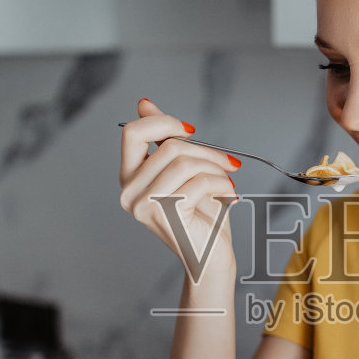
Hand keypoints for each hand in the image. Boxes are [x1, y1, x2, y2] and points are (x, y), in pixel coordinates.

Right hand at [118, 98, 240, 268]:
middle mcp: (129, 192)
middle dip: (206, 151)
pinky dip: (221, 184)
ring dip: (216, 168)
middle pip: (168, 147)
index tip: (191, 130)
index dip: (164, 122)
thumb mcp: (182, 169)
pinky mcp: (166, 216)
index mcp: (129, 177)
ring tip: (227, 181)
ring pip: (185, 163)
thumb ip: (163, 139)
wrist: (210, 255)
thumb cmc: (199, 214)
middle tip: (228, 163)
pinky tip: (229, 194)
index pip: (132, 133)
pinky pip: (198, 182)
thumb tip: (144, 103)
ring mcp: (144, 205)